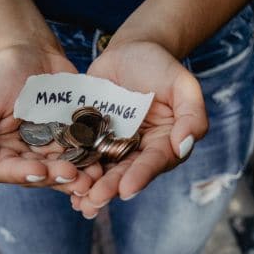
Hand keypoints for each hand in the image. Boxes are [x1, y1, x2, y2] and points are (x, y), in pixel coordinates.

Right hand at [0, 45, 102, 194]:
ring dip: (79, 176)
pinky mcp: (73, 137)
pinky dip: (92, 159)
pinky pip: (83, 152)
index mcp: (2, 151)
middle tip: (74, 176)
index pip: (8, 171)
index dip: (24, 174)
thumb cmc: (2, 75)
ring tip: (93, 176)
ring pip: (64, 169)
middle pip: (41, 175)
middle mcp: (27, 155)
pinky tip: (102, 161)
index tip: (40, 170)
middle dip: (57, 178)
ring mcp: (52, 148)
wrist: (33, 53)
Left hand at [71, 41, 207, 217]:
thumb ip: (191, 114)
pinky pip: (83, 152)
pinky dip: (74, 167)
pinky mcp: (92, 135)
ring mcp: (114, 143)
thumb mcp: (182, 84)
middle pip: (126, 172)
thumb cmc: (160, 65)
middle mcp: (139, 149)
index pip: (154, 162)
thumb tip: (184, 146)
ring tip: (78, 202)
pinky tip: (62, 180)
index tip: (127, 189)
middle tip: (95, 200)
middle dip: (110, 188)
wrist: (129, 51)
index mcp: (164, 142)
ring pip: (103, 169)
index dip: (141, 176)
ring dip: (91, 187)